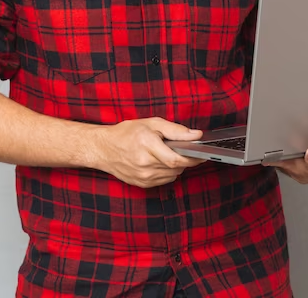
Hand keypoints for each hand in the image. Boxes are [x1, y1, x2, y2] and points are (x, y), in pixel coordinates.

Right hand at [89, 117, 205, 187]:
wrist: (104, 149)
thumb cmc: (126, 133)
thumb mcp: (151, 124)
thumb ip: (176, 130)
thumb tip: (196, 135)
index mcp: (147, 145)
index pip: (177, 159)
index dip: (193, 158)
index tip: (203, 154)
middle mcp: (145, 164)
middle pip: (177, 167)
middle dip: (186, 160)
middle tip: (186, 150)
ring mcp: (143, 177)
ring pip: (173, 174)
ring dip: (177, 166)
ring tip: (168, 153)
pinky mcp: (142, 184)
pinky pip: (164, 180)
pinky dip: (168, 172)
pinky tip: (160, 162)